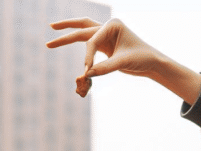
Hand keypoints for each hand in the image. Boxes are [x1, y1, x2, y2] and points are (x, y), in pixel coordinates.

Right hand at [47, 18, 200, 104]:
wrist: (152, 63)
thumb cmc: (142, 58)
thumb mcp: (124, 63)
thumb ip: (105, 67)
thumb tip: (87, 75)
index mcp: (113, 25)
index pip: (92, 41)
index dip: (87, 57)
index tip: (86, 72)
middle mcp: (108, 26)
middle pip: (82, 28)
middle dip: (65, 34)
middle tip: (49, 38)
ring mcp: (106, 35)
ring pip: (83, 31)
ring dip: (68, 31)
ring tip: (52, 29)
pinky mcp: (105, 44)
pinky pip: (88, 43)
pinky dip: (77, 44)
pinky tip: (66, 41)